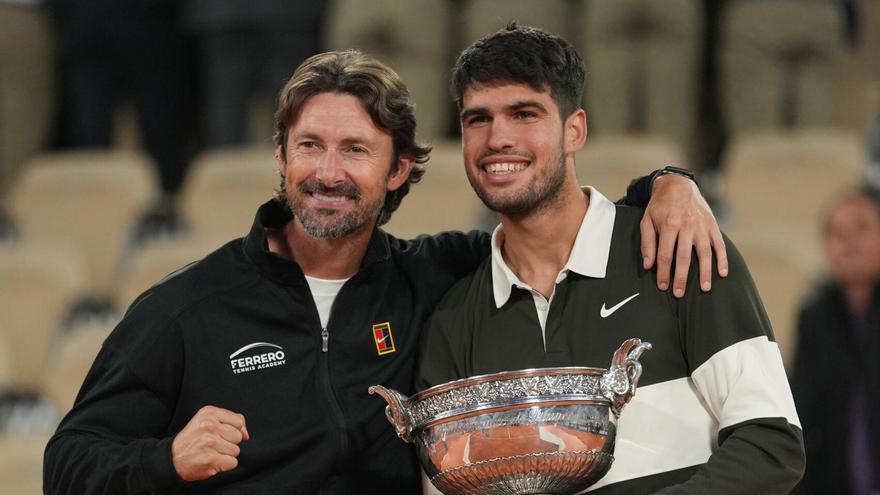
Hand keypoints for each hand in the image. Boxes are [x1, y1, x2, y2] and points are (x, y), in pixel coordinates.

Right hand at [172, 405, 249, 480]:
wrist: (172, 457)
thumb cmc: (193, 438)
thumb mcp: (208, 420)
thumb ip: (231, 421)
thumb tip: (246, 434)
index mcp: (209, 413)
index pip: (238, 421)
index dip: (233, 430)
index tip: (222, 434)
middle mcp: (209, 426)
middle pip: (238, 437)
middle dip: (229, 443)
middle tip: (214, 444)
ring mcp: (209, 442)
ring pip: (236, 451)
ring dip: (226, 455)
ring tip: (211, 452)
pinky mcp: (210, 459)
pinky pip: (232, 463)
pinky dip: (224, 465)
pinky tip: (212, 461)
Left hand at [640, 174, 727, 297]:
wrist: (677, 184)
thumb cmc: (660, 206)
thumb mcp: (646, 220)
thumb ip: (647, 243)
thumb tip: (648, 265)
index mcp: (669, 225)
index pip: (665, 255)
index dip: (663, 273)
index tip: (663, 286)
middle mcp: (686, 226)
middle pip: (684, 257)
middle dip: (681, 277)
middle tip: (679, 293)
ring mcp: (701, 226)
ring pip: (704, 253)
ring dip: (705, 272)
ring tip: (704, 288)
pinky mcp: (712, 224)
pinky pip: (719, 244)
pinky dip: (722, 259)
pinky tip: (722, 273)